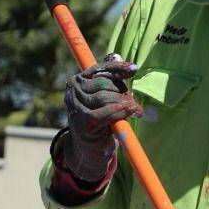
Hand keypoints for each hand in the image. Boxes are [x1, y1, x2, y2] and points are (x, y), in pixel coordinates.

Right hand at [62, 54, 140, 180]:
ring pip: (107, 97)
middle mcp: (73, 92)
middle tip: (133, 101)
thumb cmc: (98, 120)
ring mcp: (76, 107)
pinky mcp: (84, 122)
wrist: (88, 150)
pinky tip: (132, 112)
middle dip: (123, 91)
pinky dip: (122, 111)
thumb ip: (109, 79)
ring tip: (135, 109)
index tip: (133, 68)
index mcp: (76, 81)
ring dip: (126, 102)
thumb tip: (122, 58)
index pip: (99, 69)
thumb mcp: (102, 98)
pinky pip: (108, 112)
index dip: (117, 68)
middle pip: (105, 83)